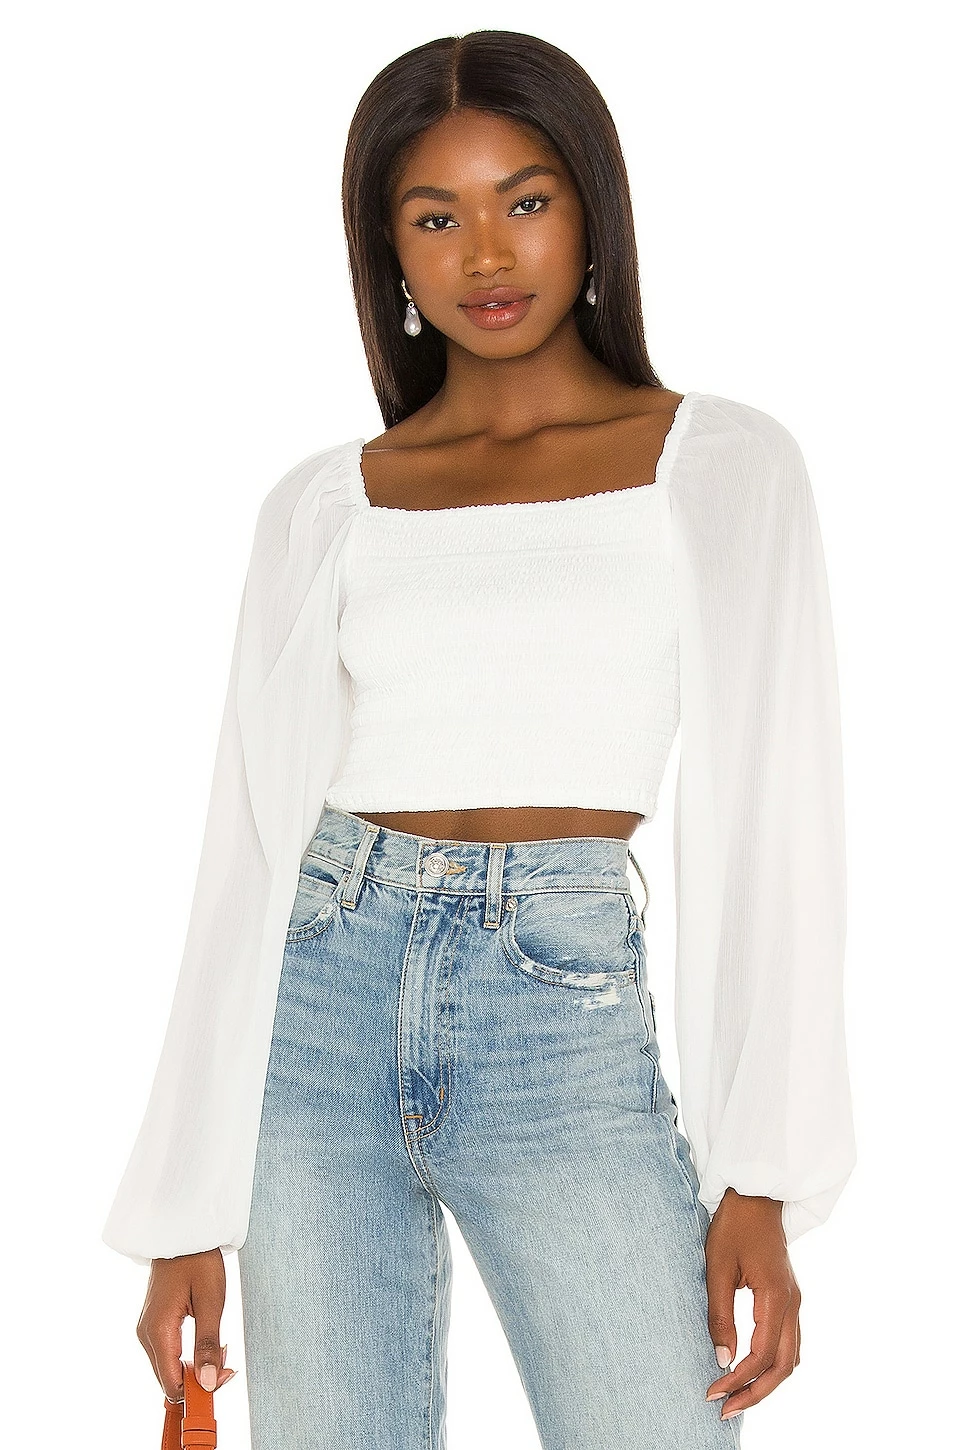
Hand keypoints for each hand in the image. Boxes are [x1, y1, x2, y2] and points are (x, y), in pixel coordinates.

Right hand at [136, 1248, 238, 1402]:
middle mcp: (146, 1335)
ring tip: (220, 1348)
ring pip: (168, 1369)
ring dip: (195, 1368)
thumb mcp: (211, 1301)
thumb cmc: (198, 1260)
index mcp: (157, 1331)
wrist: (183, 1233)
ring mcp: (147, 1330)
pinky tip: (206, 1344)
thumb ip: (207, 1344)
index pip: (172, 1384)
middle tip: (227, 1361)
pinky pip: (168, 1354)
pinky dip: (187, 1358)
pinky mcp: (153, 1325)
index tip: (225, 1375)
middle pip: (169, 1380)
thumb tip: (208, 1383)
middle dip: (200, 1379)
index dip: (199, 1390)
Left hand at [703, 1190, 800, 1421]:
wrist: (755, 1196)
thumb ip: (720, 1315)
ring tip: (737, 1397)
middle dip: (756, 1393)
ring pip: (790, 1358)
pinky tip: (751, 1371)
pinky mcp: (789, 1298)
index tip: (712, 1393)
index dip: (738, 1380)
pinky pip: (789, 1343)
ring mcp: (795, 1302)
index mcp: (777, 1298)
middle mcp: (793, 1304)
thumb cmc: (734, 1227)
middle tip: (725, 1410)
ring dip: (766, 1382)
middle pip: (784, 1367)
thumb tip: (722, 1360)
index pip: (762, 1356)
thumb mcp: (717, 1268)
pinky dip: (773, 1365)